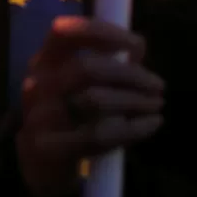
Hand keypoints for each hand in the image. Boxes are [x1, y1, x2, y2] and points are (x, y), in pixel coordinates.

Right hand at [16, 17, 165, 196]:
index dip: (103, 32)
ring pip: (93, 100)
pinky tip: (152, 124)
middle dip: (131, 75)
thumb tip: (136, 51)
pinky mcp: (48, 148)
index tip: (138, 45)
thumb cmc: (72, 114)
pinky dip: (134, 128)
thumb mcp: (83, 84)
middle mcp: (38, 84)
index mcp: (46, 61)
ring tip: (156, 105)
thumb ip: (108, 64)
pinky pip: (98, 134)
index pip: (64, 33)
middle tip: (159, 86)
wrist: (40, 163)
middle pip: (87, 68)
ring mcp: (38, 116)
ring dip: (136, 101)